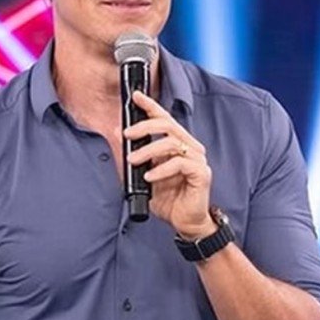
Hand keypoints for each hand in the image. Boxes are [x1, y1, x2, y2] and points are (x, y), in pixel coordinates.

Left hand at [124, 91, 214, 237]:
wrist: (185, 222)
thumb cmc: (169, 199)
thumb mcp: (145, 175)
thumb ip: (135, 158)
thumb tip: (117, 142)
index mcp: (179, 144)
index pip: (165, 119)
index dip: (151, 106)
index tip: (136, 97)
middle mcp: (190, 147)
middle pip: (167, 125)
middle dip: (144, 126)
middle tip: (127, 134)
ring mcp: (198, 160)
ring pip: (171, 143)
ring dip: (147, 151)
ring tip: (134, 161)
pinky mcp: (201, 173)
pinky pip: (180, 163)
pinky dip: (161, 169)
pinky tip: (149, 177)